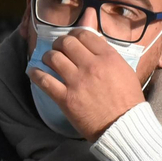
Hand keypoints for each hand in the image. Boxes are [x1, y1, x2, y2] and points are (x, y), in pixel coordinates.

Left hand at [28, 28, 150, 141]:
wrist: (123, 127)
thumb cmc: (128, 101)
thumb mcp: (125, 71)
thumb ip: (109, 56)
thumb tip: (93, 45)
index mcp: (108, 57)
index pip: (84, 34)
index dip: (74, 33)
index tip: (71, 38)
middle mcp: (91, 66)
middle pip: (66, 43)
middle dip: (59, 43)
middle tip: (58, 48)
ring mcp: (77, 82)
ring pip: (53, 58)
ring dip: (48, 56)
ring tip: (48, 59)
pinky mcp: (66, 98)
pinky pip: (44, 80)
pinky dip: (35, 74)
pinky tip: (33, 72)